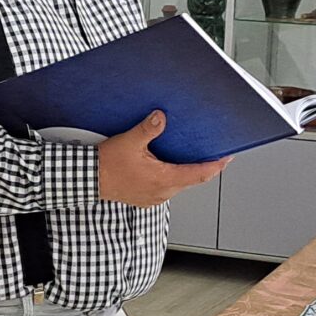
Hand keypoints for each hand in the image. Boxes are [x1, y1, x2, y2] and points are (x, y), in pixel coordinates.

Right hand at [97, 111, 225, 207]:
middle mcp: (162, 192)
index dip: (215, 166)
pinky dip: (175, 177)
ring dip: (189, 172)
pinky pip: (168, 188)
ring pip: (181, 184)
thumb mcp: (128, 142)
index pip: (199, 174)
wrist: (89, 180)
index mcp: (163, 179)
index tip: (227, 158)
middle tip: (215, 154)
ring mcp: (155, 197)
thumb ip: (147, 129)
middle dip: (205, 167)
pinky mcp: (147, 198)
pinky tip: (170, 166)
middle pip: (193, 180)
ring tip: (194, 158)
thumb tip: (161, 118)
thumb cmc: (107, 166)